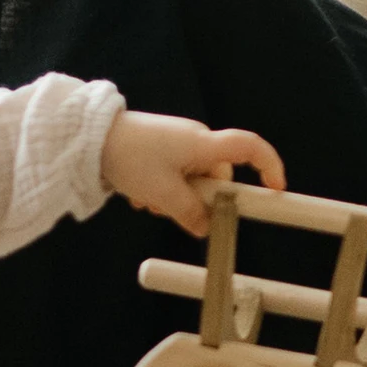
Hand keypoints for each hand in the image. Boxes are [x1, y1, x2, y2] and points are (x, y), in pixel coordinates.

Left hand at [100, 109, 285, 236]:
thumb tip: (206, 228)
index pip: (250, 148)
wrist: (90, 138)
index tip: (275, 190)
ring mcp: (178, 143)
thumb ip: (190, 213)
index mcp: (204, 144)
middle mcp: (196, 140)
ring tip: (147, 200)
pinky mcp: (161, 149)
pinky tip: (139, 194)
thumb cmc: (130, 158)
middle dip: (199, 200)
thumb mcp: (163, 194)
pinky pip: (173, 176)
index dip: (269, 166)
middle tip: (170, 209)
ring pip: (192, 181)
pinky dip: (162, 190)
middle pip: (217, 177)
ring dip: (174, 198)